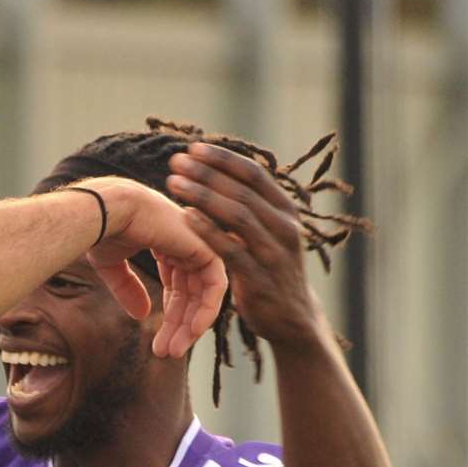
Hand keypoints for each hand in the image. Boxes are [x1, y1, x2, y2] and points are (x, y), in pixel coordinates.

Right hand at [80, 176, 228, 358]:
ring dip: (190, 326)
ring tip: (174, 351)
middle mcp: (186, 243)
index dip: (169, 315)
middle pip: (191, 294)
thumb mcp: (112, 266)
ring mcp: (198, 244)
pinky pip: (215, 287)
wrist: (107, 211)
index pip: (177, 285)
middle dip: (179, 326)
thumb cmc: (102, 230)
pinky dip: (206, 311)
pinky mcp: (206, 248)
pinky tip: (190, 332)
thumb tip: (141, 316)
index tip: (158, 342)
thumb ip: (128, 289)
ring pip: (203, 294)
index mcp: (166, 242)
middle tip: (167, 353)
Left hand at [166, 143, 325, 345]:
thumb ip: (249, 208)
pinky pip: (232, 250)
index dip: (223, 159)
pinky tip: (185, 218)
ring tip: (174, 183)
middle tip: (176, 161)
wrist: (293, 318)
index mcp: (285, 211)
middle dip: (208, 173)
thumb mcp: (267, 233)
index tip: (193, 147)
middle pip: (243, 190)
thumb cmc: (270, 269)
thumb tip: (216, 176)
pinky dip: (208, 231)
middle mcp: (285, 227)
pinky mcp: (260, 279)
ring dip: (204, 196)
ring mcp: (275, 253)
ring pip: (238, 215)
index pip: (254, 174)